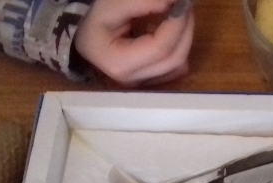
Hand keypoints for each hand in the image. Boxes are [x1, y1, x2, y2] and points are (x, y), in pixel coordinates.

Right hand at [75, 0, 194, 84]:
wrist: (87, 36)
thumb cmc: (98, 19)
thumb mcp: (114, 3)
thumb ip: (145, 1)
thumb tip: (175, 2)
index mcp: (118, 63)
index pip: (160, 48)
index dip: (177, 23)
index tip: (181, 0)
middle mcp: (131, 80)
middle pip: (174, 59)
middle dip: (185, 28)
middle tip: (181, 4)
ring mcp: (141, 84)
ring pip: (179, 64)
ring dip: (184, 36)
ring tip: (172, 16)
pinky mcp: (149, 81)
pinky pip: (176, 68)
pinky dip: (178, 46)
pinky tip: (167, 32)